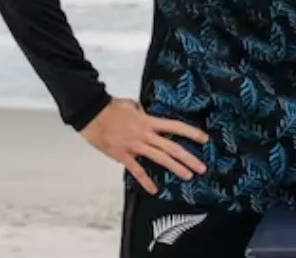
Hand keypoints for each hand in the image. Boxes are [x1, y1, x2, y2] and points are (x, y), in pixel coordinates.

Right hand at [80, 97, 209, 194]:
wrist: (91, 113)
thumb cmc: (111, 107)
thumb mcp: (132, 106)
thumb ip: (143, 113)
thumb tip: (147, 116)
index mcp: (149, 121)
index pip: (175, 127)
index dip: (191, 133)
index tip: (205, 139)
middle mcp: (145, 135)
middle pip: (172, 147)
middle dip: (189, 158)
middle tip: (202, 168)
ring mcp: (135, 146)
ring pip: (159, 159)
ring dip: (175, 168)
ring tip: (188, 176)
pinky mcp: (122, 155)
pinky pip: (137, 170)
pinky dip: (146, 181)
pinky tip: (154, 190)